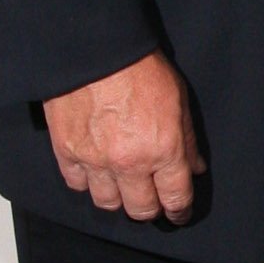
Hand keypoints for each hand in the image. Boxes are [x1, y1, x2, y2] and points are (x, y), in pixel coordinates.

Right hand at [43, 53, 204, 223]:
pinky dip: (86, 181)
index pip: (175, 198)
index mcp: (163, 150)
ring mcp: (95, 161)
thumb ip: (188, 139)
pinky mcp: (67, 151)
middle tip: (151, 201)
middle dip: (149, 209)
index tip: (178, 214)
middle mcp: (130, 163)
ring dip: (117, 198)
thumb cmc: (140, 67)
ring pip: (107, 203)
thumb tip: (195, 167)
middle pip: (141, 210)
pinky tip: (94, 171)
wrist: (94, 48)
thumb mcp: (178, 99)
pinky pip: (77, 184)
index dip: (179, 211)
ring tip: (121, 187)